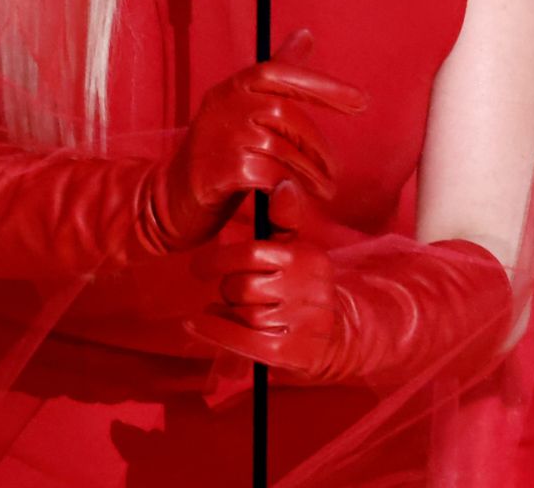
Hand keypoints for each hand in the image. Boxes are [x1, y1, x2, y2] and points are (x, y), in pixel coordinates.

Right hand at [144, 30, 366, 252]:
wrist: (169, 201)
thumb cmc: (216, 154)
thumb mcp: (242, 109)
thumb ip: (277, 75)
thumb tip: (306, 34)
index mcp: (231, 88)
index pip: (278, 72)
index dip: (322, 85)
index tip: (361, 101)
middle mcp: (223, 105)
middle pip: (286, 115)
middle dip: (318, 146)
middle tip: (335, 172)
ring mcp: (220, 137)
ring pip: (282, 148)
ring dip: (311, 173)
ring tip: (325, 190)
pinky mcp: (220, 170)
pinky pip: (270, 174)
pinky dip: (288, 187)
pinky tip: (294, 197)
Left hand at [186, 197, 512, 385]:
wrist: (338, 334)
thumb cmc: (306, 287)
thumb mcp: (300, 250)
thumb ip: (284, 218)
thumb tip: (282, 183)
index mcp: (305, 258)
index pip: (252, 253)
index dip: (219, 259)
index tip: (199, 266)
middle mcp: (305, 289)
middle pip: (241, 286)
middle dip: (229, 290)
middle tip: (231, 293)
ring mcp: (299, 321)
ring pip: (241, 313)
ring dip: (227, 313)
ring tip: (230, 310)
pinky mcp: (289, 351)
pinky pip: (241, 339)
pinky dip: (214, 331)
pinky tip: (195, 323)